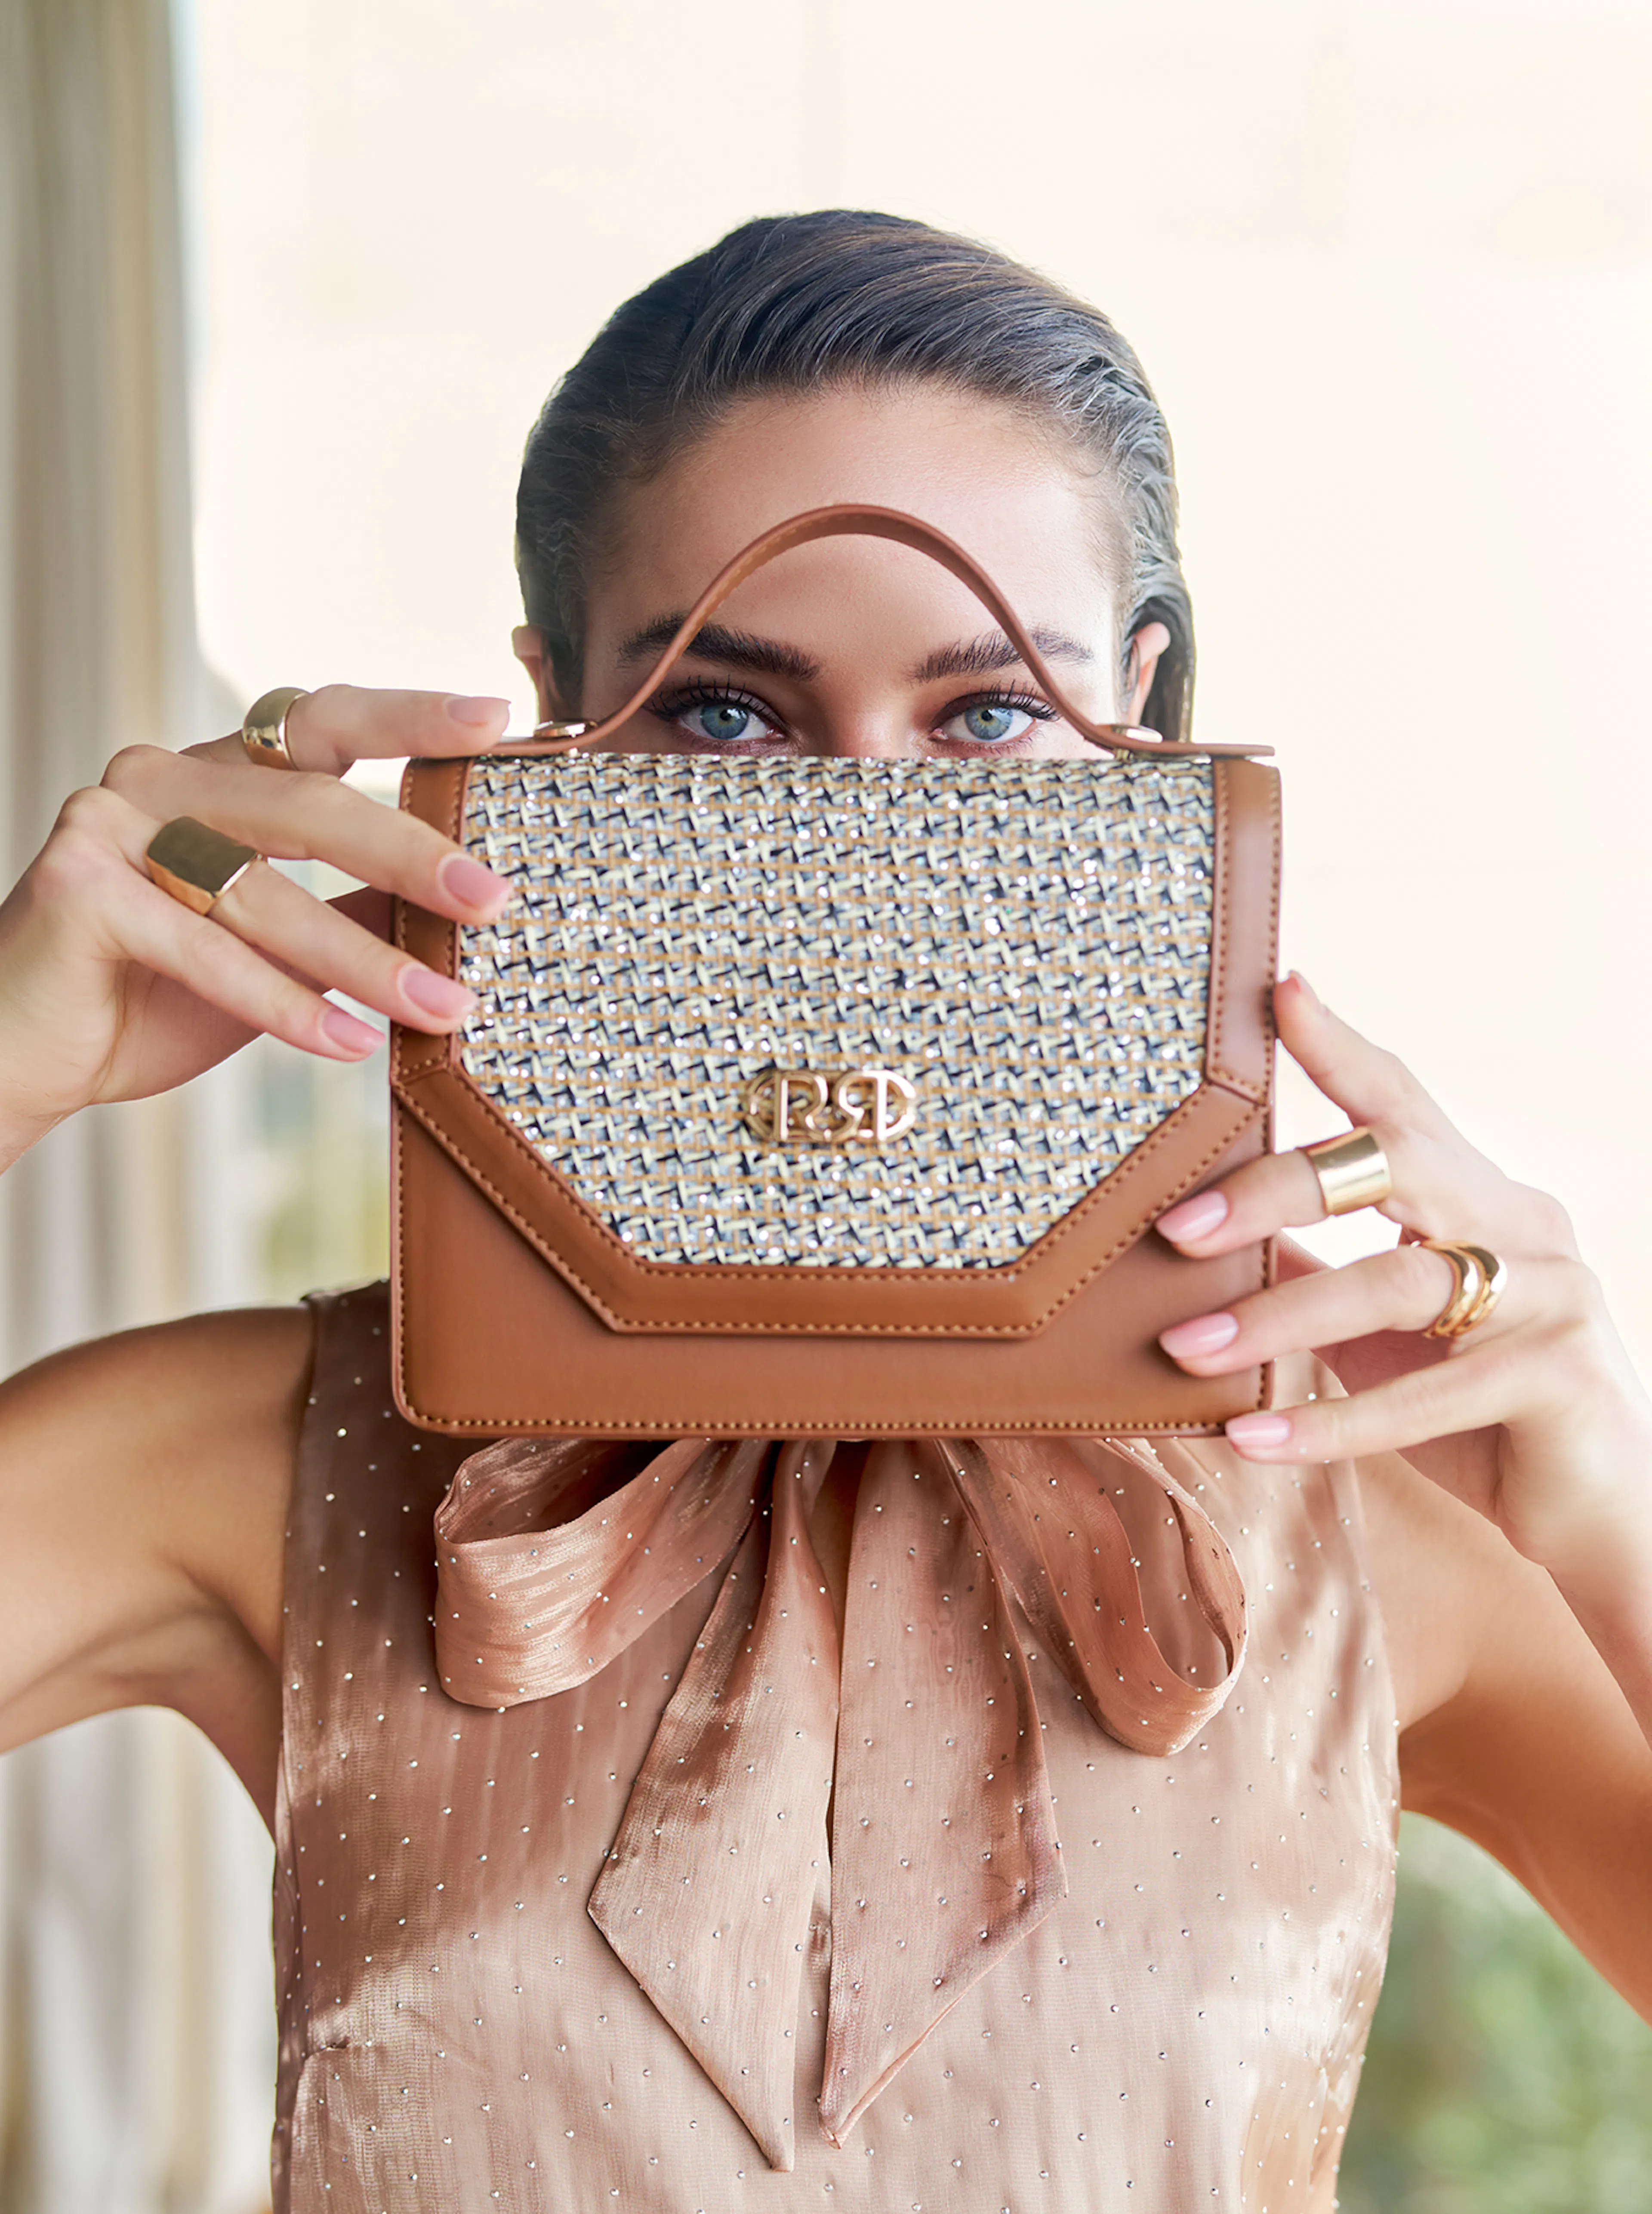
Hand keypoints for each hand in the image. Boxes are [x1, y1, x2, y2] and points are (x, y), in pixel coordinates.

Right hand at [0, 686, 511, 1165]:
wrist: (28, 1056)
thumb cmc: (152, 995)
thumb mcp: (275, 947)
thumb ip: (349, 906)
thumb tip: (460, 892)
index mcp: (209, 774)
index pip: (320, 723)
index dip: (406, 717)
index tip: (492, 720)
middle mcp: (157, 778)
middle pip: (309, 805)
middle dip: (411, 853)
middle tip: (493, 897)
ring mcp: (110, 826)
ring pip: (264, 893)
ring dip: (364, 959)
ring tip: (443, 1006)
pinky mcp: (81, 890)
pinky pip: (206, 952)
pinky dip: (284, 1005)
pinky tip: (349, 1044)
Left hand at [1154, 973, 1651, 1586]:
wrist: (1603, 1519)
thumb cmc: (1483, 1422)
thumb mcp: (1391, 1341)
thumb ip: (1326, 1279)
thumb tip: (1222, 1241)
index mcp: (1488, 1202)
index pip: (1407, 1106)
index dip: (1341, 1048)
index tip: (1276, 992)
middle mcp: (1529, 1227)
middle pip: (1394, 1164)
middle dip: (1275, 1188)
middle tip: (1175, 1226)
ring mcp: (1555, 1297)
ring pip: (1396, 1283)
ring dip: (1277, 1317)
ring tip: (1187, 1349)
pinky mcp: (1559, 1378)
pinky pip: (1422, 1396)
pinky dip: (1329, 1421)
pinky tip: (1252, 1438)